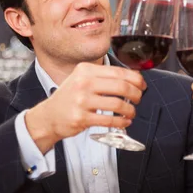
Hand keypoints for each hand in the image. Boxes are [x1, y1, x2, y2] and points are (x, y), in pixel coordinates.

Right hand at [25, 62, 146, 152]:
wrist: (49, 116)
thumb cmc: (70, 97)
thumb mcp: (82, 79)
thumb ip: (103, 77)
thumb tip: (133, 78)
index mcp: (86, 70)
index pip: (119, 72)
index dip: (136, 79)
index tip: (142, 85)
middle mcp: (83, 83)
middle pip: (121, 86)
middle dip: (136, 94)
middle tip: (138, 99)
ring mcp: (81, 101)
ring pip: (118, 104)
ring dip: (130, 110)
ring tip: (131, 113)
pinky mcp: (81, 118)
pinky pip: (110, 120)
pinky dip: (122, 122)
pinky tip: (124, 122)